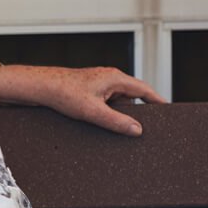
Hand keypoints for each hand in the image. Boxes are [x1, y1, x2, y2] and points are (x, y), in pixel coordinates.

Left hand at [5, 65, 165, 136]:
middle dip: (136, 111)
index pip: (145, 90)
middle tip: (141, 127)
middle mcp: (109, 78)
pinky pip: (106, 103)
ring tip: (113, 126)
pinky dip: (106, 112)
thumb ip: (117, 122)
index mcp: (115, 78)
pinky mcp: (89, 90)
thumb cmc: (63, 93)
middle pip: (132, 96)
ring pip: (117, 101)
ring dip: (117, 113)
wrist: (38, 87)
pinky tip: (101, 122)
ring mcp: (99, 84)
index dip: (158, 101)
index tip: (168, 112)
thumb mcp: (93, 111)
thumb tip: (137, 130)